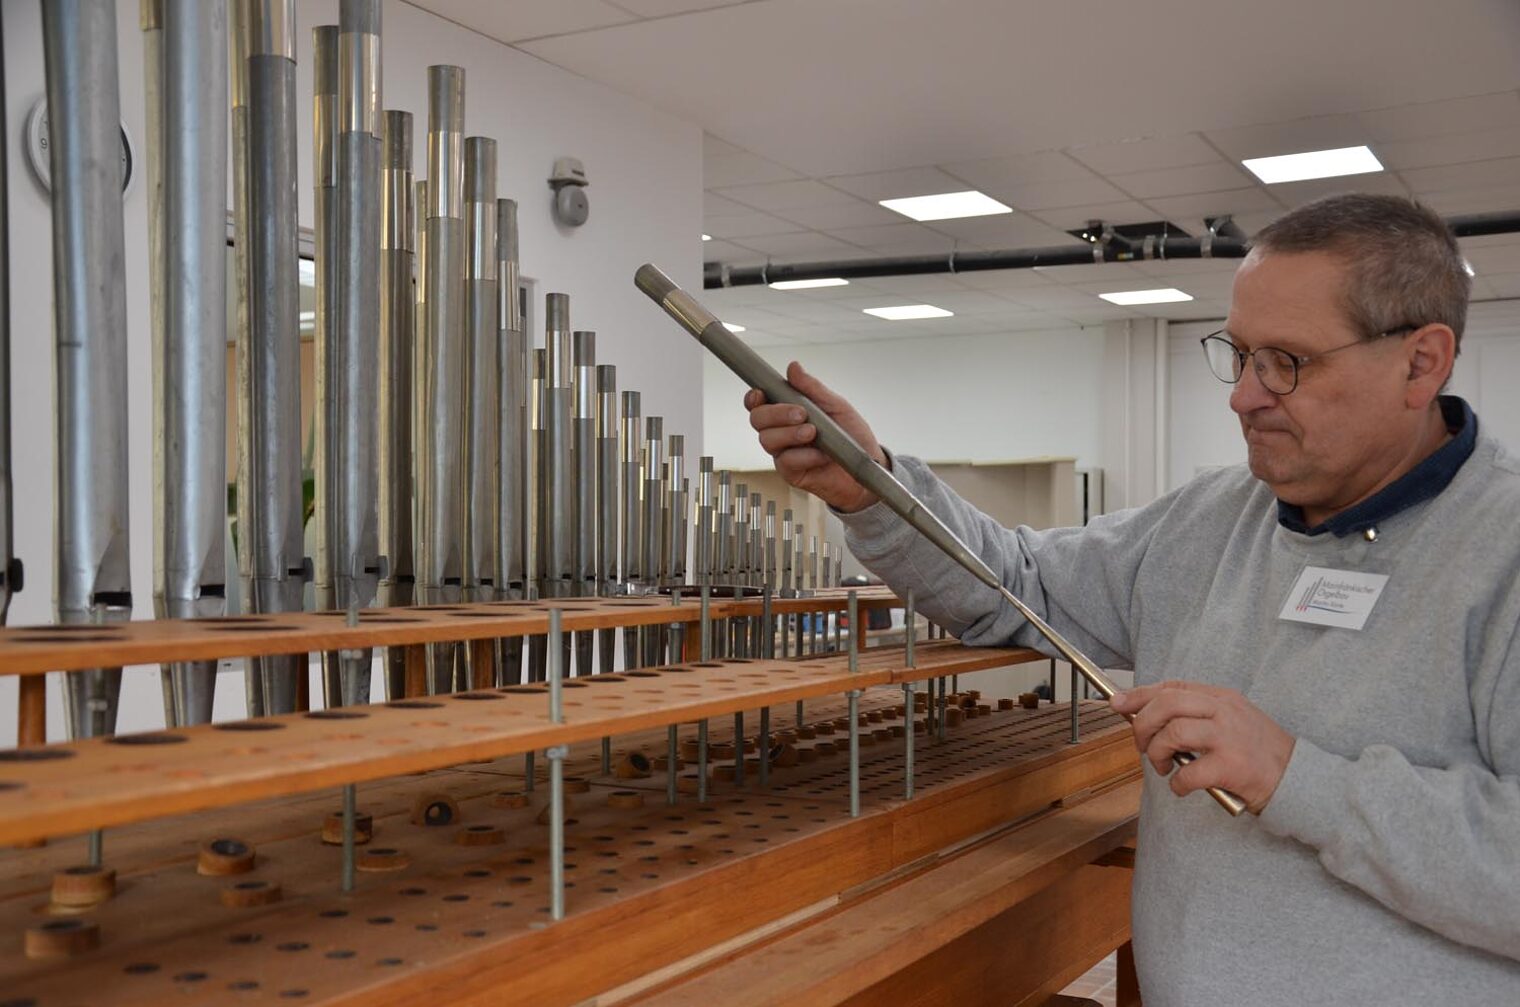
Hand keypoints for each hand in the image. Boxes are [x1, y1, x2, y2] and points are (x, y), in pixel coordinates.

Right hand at [744, 361, 886, 513]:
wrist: (868, 465)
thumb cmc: (853, 436)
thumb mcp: (836, 406)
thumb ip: (813, 388)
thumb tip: (794, 368)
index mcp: (788, 412)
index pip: (759, 403)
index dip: (754, 398)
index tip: (761, 393)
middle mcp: (782, 431)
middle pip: (758, 419)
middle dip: (776, 413)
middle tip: (801, 413)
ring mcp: (784, 452)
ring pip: (768, 440)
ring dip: (790, 434)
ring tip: (813, 433)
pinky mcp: (791, 472)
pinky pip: (785, 461)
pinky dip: (805, 456)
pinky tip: (821, 455)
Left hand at [1110, 680, 1294, 814]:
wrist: (1299, 779)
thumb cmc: (1259, 753)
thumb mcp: (1231, 721)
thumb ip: (1197, 716)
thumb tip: (1151, 719)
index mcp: (1221, 698)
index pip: (1172, 687)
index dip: (1140, 694)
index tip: (1117, 703)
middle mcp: (1224, 712)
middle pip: (1166, 704)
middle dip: (1142, 724)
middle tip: (1142, 746)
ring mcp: (1229, 737)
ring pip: (1172, 733)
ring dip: (1157, 752)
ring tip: (1163, 766)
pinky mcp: (1232, 766)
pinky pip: (1188, 772)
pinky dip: (1177, 784)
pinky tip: (1182, 787)